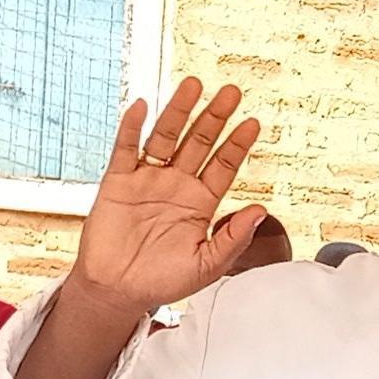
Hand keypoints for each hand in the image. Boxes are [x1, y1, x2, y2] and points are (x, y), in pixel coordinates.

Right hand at [67, 78, 262, 313]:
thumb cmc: (163, 280)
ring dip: (179, 111)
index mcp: (201, 202)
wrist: (118, 292)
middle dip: (215, 117)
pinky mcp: (118, 183)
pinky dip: (132, 128)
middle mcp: (176, 185)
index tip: (253, 123)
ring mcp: (147, 180)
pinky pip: (126, 149)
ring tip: (194, 86)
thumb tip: (260, 210)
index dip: (237, 144)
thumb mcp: (208, 265)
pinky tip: (142, 107)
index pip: (224, 165)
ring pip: (165, 137)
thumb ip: (234, 238)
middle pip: (199, 142)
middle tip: (232, 92)